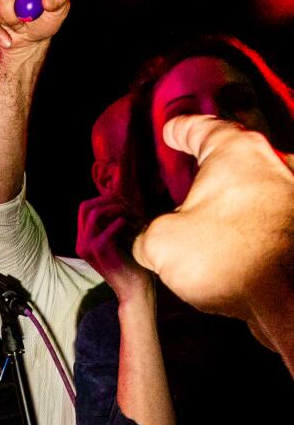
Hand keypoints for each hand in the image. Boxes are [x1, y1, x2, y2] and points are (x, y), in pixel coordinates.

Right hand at [76, 194, 156, 301]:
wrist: (134, 288)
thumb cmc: (131, 263)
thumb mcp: (119, 240)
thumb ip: (113, 223)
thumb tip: (118, 199)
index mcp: (83, 240)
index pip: (84, 208)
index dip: (103, 199)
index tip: (123, 202)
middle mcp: (81, 242)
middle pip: (85, 206)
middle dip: (108, 201)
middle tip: (128, 206)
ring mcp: (87, 246)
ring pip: (96, 213)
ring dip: (118, 209)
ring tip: (133, 216)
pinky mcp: (99, 250)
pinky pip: (112, 225)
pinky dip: (126, 222)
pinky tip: (137, 228)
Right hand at [134, 115, 293, 318]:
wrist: (290, 297)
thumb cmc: (227, 255)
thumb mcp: (161, 244)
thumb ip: (145, 236)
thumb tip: (145, 242)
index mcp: (237, 153)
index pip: (204, 128)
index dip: (181, 129)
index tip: (170, 131)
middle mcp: (274, 164)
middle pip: (235, 157)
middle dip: (209, 167)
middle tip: (182, 177)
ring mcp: (292, 195)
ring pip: (252, 187)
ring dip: (228, 198)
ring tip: (201, 217)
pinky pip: (266, 215)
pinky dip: (245, 222)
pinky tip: (226, 243)